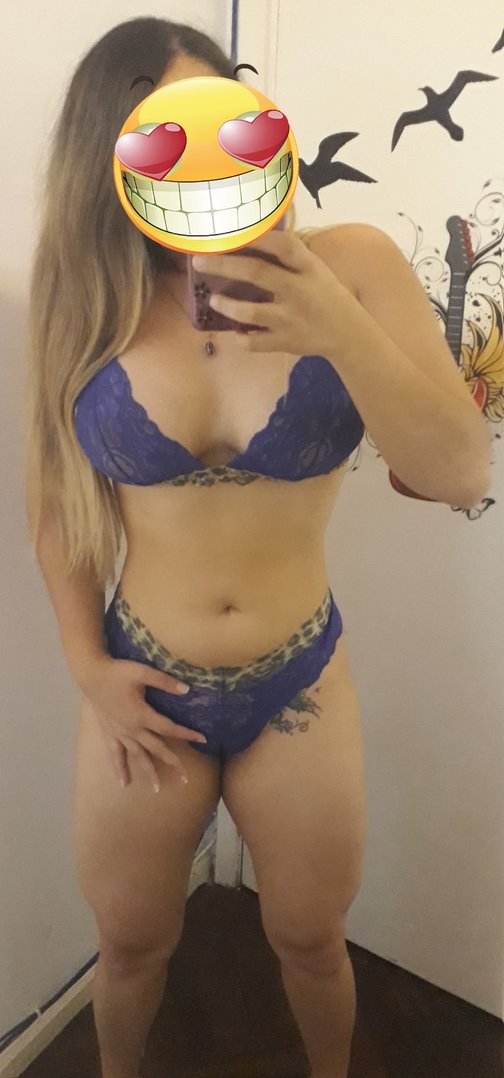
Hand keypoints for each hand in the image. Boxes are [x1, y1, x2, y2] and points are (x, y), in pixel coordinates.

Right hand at [82, 656, 205, 790]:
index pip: (169, 728)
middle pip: (156, 749)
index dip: (186, 734)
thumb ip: (164, 682)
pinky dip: (120, 769)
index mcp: (142, 715)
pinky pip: (115, 755)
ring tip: (157, 789)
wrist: (91, 676)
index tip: (202, 740)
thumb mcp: (142, 672)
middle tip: (185, 778)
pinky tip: (123, 783)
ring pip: (137, 756)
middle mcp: (132, 729)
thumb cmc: (118, 672)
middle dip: (172, 763)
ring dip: (148, 772)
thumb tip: (187, 690)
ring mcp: (120, 734)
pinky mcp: (109, 734)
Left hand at [192, 229, 351, 356]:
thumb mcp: (314, 270)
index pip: (283, 245)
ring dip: (227, 306)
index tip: (231, 230)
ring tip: (214, 301)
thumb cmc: (325, 294)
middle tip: (199, 262)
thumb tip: (248, 237)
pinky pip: (256, 343)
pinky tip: (235, 332)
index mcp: (308, 268)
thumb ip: (288, 257)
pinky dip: (241, 339)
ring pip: (251, 312)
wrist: (349, 333)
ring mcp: (292, 319)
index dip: (257, 236)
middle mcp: (300, 291)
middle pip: (258, 273)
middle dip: (224, 265)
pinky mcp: (287, 343)